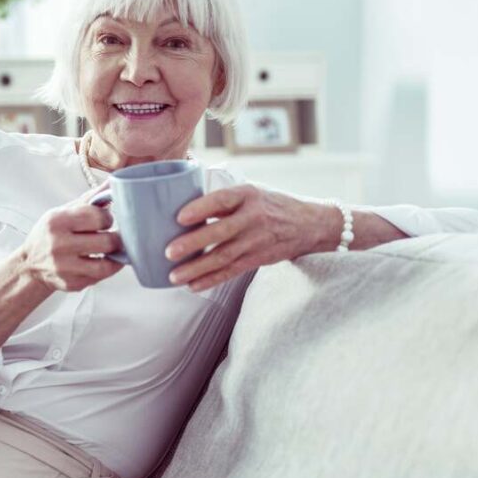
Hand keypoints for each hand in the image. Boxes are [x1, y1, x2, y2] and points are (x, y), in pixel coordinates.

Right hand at [20, 182, 125, 291]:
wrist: (30, 263)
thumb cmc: (51, 233)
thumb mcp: (64, 211)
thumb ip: (91, 198)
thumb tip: (114, 181)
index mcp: (57, 221)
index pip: (97, 217)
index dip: (107, 218)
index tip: (105, 221)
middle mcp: (59, 245)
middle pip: (106, 242)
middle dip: (115, 238)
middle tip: (113, 236)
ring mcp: (64, 267)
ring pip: (105, 265)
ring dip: (114, 256)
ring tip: (113, 251)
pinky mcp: (71, 284)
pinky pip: (99, 278)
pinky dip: (107, 269)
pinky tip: (104, 262)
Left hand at [164, 184, 335, 291]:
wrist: (308, 225)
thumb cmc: (269, 205)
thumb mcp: (251, 192)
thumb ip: (223, 199)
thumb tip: (181, 200)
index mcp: (248, 194)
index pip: (223, 200)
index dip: (201, 208)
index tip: (179, 217)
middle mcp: (253, 217)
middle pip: (220, 233)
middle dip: (193, 243)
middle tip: (169, 252)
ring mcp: (256, 241)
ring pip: (223, 257)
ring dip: (197, 269)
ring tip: (174, 276)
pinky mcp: (257, 259)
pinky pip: (231, 272)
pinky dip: (211, 280)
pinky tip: (193, 286)